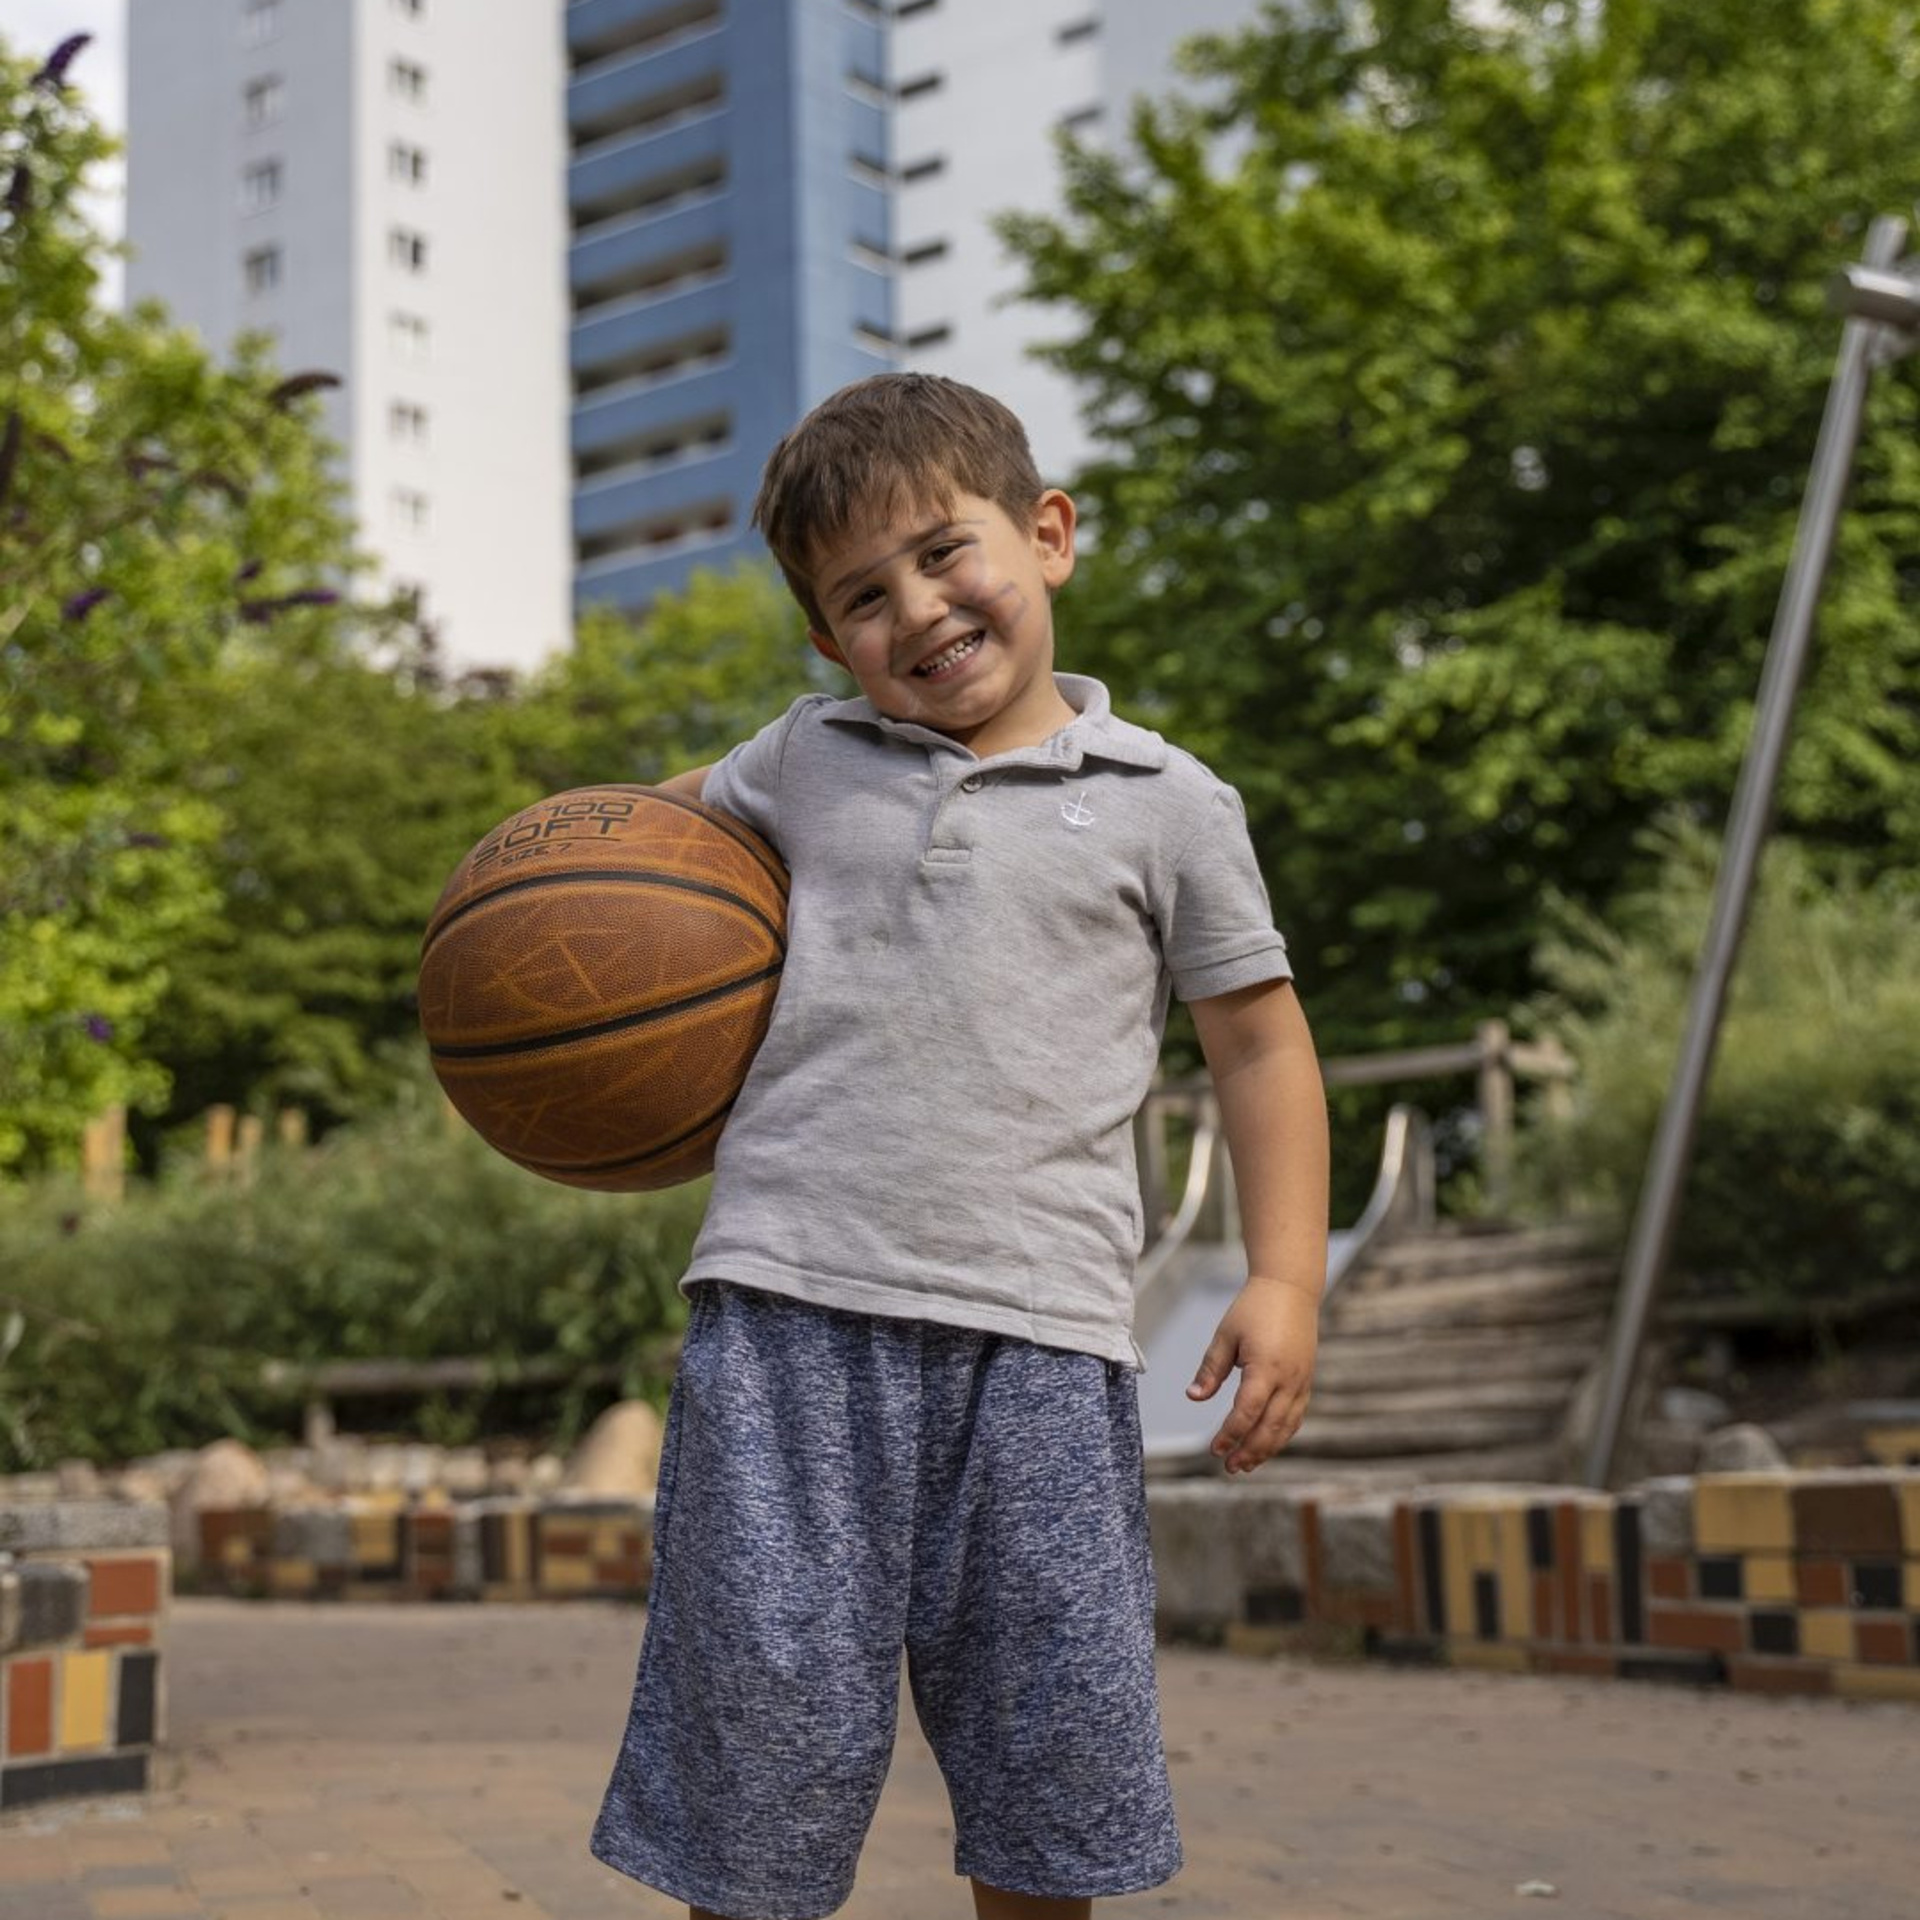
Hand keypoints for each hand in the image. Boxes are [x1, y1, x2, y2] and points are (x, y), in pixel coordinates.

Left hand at [1185, 1275, 1319, 1473]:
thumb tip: (1194, 1398)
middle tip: (1230, 1467)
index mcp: (1266, 1368)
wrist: (1291, 1289)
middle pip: (1270, 1427)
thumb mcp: (1225, 1335)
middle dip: (1250, 1451)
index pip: (1247, 1412)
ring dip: (1267, 1449)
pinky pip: (1296, 1416)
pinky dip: (1281, 1434)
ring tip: (1246, 1464)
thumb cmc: (1253, 1309)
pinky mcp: (1307, 1381)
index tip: (1214, 1449)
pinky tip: (1266, 1443)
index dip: (1230, 1434)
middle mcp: (1289, 1380)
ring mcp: (1302, 1382)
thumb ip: (1211, 1370)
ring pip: (1287, 1426)